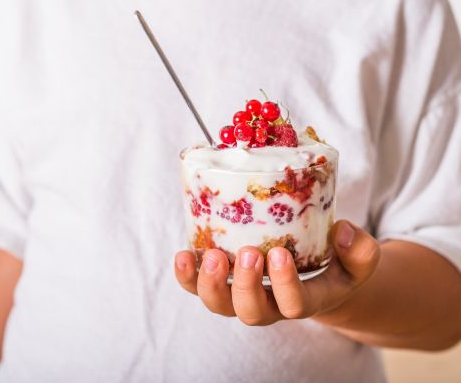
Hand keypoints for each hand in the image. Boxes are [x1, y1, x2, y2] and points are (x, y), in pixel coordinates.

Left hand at [174, 220, 379, 325]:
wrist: (316, 278)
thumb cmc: (336, 266)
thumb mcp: (359, 260)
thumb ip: (361, 250)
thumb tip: (343, 231)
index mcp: (305, 302)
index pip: (294, 306)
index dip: (285, 285)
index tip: (280, 253)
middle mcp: (270, 306)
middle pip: (251, 313)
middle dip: (246, 286)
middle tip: (248, 253)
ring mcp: (243, 297)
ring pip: (220, 306)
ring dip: (210, 284)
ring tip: (211, 255)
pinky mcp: (224, 283)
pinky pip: (199, 288)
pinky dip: (188, 277)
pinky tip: (183, 255)